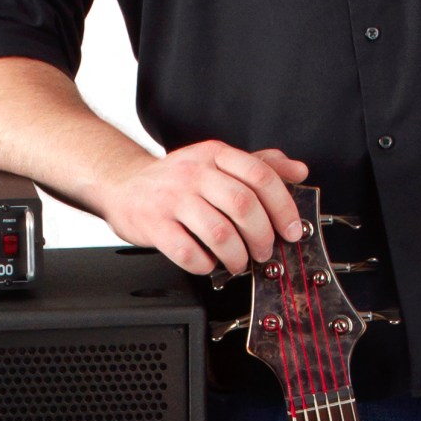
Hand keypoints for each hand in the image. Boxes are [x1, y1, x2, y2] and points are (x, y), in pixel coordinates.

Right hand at [96, 140, 308, 275]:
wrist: (123, 184)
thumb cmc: (176, 179)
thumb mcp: (216, 161)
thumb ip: (258, 164)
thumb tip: (298, 171)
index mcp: (215, 155)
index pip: (260, 175)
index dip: (282, 206)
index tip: (290, 229)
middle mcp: (194, 173)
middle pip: (243, 206)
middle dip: (261, 237)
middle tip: (264, 251)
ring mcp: (172, 199)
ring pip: (219, 233)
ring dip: (237, 256)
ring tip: (238, 262)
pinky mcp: (154, 225)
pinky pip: (189, 252)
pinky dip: (205, 265)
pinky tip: (208, 263)